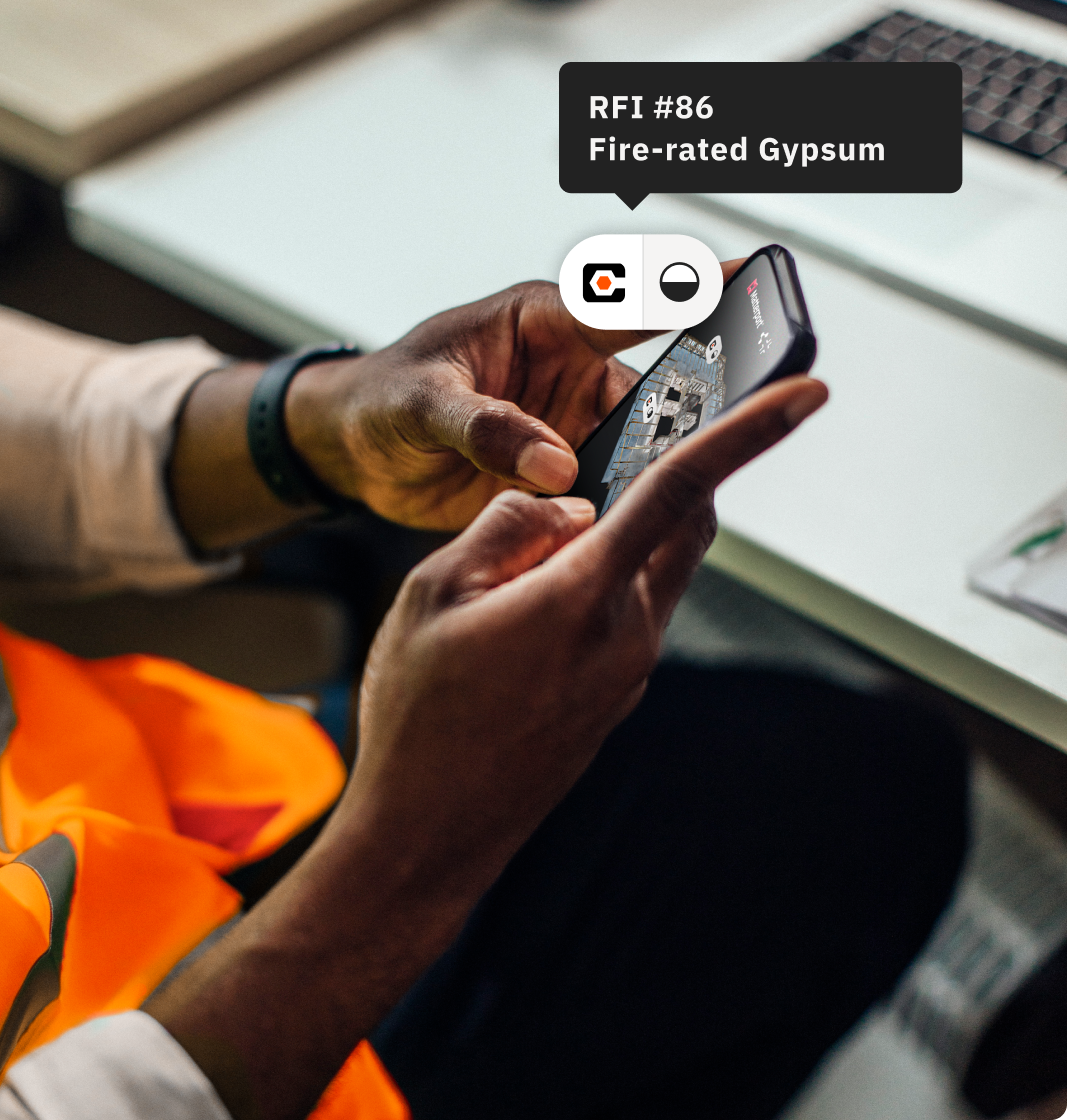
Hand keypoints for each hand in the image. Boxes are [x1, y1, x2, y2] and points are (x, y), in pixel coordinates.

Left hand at [285, 265, 744, 530]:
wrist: (354, 450)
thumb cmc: (381, 399)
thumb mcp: (422, 404)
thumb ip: (486, 427)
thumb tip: (555, 464)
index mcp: (539, 322)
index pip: (623, 300)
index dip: (685, 287)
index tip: (744, 274)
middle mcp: (567, 369)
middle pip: (649, 388)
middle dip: (685, 413)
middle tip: (715, 440)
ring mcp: (567, 422)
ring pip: (637, 443)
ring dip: (649, 471)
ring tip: (668, 500)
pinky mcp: (558, 470)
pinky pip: (606, 485)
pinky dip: (618, 506)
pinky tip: (626, 527)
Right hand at [347, 372, 827, 883]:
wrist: (429, 833)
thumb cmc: (419, 717)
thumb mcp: (434, 592)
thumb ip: (508, 526)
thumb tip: (564, 508)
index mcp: (584, 596)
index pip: (680, 490)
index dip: (748, 432)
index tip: (806, 393)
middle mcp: (628, 634)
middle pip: (680, 526)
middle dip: (663, 480)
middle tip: (608, 463)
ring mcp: (629, 673)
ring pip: (650, 570)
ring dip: (614, 540)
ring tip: (519, 566)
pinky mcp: (616, 697)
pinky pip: (627, 614)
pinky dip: (599, 584)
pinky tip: (524, 612)